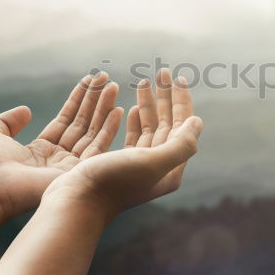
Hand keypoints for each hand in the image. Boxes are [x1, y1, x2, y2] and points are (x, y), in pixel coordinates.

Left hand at [0, 72, 123, 218]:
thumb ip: (9, 121)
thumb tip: (25, 110)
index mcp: (40, 150)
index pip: (65, 121)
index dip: (78, 101)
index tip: (90, 81)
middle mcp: (58, 158)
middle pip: (82, 125)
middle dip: (95, 101)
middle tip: (108, 80)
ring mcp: (69, 167)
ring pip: (93, 133)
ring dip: (105, 109)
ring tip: (115, 86)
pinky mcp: (76, 174)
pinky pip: (98, 148)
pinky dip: (109, 128)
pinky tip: (117, 110)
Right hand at [43, 68, 203, 219]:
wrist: (76, 202)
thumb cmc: (113, 182)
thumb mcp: (152, 162)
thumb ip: (180, 144)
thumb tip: (197, 122)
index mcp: (170, 169)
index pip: (183, 127)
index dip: (182, 101)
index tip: (179, 78)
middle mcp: (158, 168)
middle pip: (167, 125)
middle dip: (166, 97)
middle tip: (163, 72)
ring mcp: (138, 166)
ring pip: (149, 128)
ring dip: (148, 104)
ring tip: (144, 82)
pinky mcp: (119, 164)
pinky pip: (134, 137)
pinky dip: (134, 120)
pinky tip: (131, 108)